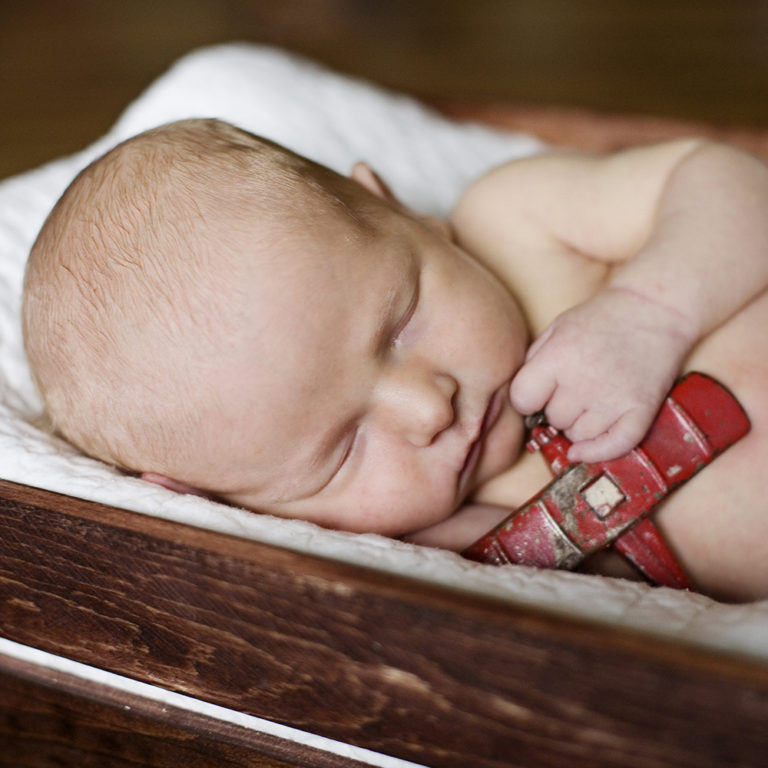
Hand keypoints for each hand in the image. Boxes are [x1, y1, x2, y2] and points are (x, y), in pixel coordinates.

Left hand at [510, 288, 694, 461]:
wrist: (654, 308)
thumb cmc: (600, 319)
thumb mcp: (556, 329)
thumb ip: (533, 363)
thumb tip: (521, 402)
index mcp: (559, 357)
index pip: (523, 400)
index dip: (527, 399)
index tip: (536, 393)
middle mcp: (585, 381)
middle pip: (553, 419)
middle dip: (556, 409)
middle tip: (572, 389)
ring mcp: (615, 398)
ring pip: (578, 435)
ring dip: (577, 426)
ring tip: (588, 401)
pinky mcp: (640, 410)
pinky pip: (613, 447)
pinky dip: (596, 452)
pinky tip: (584, 449)